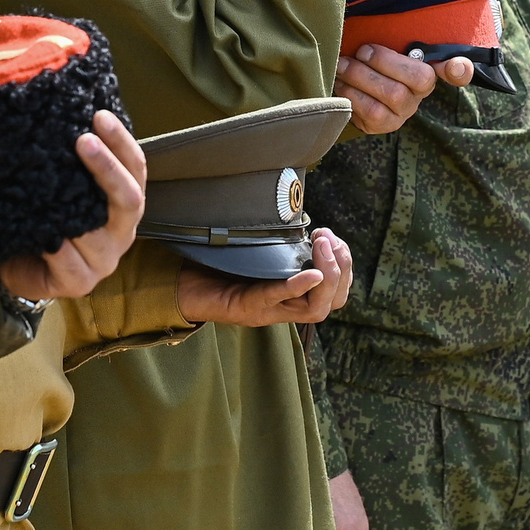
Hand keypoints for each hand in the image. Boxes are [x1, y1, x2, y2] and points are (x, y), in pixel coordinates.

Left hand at [0, 112, 150, 300]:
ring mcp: (103, 261)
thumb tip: (63, 114)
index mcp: (123, 204)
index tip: (99, 116)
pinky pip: (72, 265)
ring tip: (54, 183)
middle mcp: (121, 231)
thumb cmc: (48, 220)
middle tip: (83, 140)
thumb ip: (73, 163)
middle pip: (128, 199)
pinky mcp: (81, 284)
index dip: (121, 142)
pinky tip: (47, 236)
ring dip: (77, 210)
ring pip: (98, 236)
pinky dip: (59, 249)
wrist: (24, 266)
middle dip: (107, 168)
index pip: (135, 168)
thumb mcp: (65, 188)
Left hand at [176, 227, 353, 326]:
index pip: (337, 293)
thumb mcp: (260, 255)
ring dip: (326, 275)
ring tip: (321, 246)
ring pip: (315, 307)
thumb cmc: (221, 268)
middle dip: (341, 268)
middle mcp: (285, 309)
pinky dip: (296, 287)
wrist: (184, 289)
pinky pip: (276, 299)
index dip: (346, 267)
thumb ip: (283, 246)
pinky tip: (310, 274)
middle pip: (333, 301)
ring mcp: (268, 311)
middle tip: (328, 239)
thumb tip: (303, 218)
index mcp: (292, 298)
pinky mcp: (247, 309)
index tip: (334, 238)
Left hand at [336, 43, 472, 134]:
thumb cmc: (365, 57)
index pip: (457, 70)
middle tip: (361, 52)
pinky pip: (373, 112)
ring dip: (363, 77)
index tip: (456, 66)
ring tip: (343, 66)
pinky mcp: (385, 125)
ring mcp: (404, 111)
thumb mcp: (377, 41)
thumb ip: (389, 31)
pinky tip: (341, 84)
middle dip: (384, 62)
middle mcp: (421, 92)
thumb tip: (385, 4)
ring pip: (393, 95)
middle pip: (419, 78)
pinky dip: (353, 95)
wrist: (343, 84)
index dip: (460, 69)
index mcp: (427, 66)